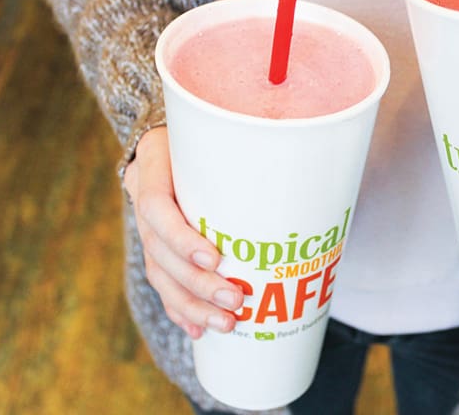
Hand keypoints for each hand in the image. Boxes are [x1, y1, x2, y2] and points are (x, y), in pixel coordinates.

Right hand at [123, 127, 242, 337]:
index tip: (215, 258)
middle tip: (236, 300)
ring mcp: (147, 226)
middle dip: (198, 283)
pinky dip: (180, 309)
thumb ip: (251, 145)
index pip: (156, 206)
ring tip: (226, 323)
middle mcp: (144, 197)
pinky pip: (162, 284)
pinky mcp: (157, 246)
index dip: (182, 238)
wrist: (172, 137)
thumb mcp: (222, 128)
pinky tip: (199, 330)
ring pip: (160, 274)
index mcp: (155, 164)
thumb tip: (314, 164)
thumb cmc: (211, 133)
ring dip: (192, 305)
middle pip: (159, 250)